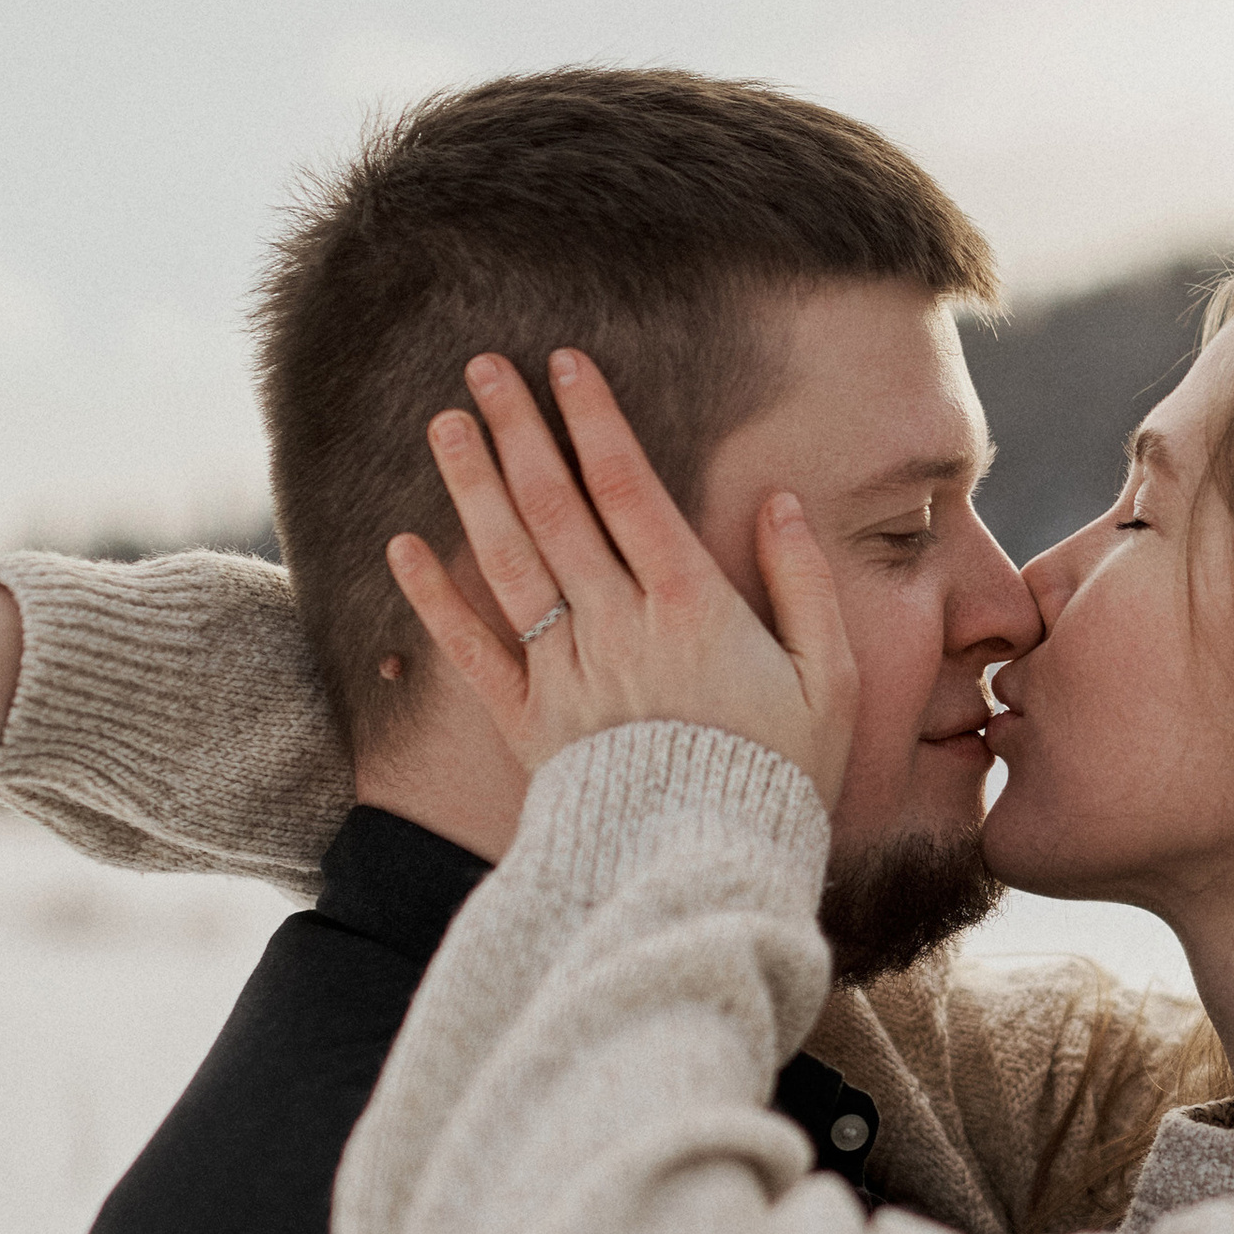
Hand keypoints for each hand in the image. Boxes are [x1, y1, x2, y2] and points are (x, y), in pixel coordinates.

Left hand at [392, 352, 857, 814]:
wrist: (708, 870)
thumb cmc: (779, 776)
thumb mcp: (827, 679)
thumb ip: (803, 584)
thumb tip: (780, 501)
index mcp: (690, 605)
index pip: (628, 488)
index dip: (593, 419)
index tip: (565, 363)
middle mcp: (617, 625)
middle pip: (556, 507)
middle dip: (518, 429)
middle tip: (484, 367)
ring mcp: (565, 672)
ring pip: (509, 561)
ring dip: (473, 486)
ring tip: (446, 423)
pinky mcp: (528, 723)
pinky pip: (471, 651)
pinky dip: (434, 598)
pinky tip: (405, 544)